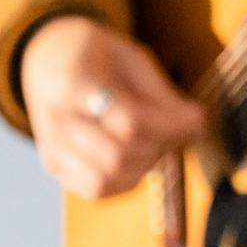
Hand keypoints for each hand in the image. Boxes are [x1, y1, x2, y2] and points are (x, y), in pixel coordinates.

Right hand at [20, 17, 205, 200]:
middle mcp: (56, 122)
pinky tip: (140, 157)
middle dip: (161, 147)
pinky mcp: (54, 167)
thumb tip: (196, 125)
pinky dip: (127, 180)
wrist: (47, 60)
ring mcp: (51, 148)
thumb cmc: (97, 56)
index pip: (129, 121)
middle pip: (118, 156)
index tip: (198, 119)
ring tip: (158, 141)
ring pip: (106, 180)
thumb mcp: (132, 57)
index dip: (172, 126)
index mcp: (75, 84)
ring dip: (145, 166)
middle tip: (180, 129)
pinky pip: (96, 190)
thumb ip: (161, 93)